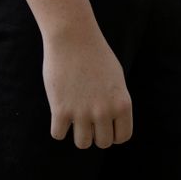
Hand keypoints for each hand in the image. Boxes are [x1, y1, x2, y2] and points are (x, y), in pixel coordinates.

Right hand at [43, 25, 132, 148]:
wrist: (73, 36)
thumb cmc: (95, 54)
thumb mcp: (116, 78)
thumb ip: (116, 103)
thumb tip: (111, 127)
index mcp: (122, 103)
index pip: (122, 137)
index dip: (112, 132)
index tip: (104, 122)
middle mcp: (104, 111)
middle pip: (101, 143)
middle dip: (95, 132)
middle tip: (87, 115)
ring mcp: (83, 112)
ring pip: (82, 143)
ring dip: (77, 132)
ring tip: (74, 115)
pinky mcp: (61, 110)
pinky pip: (58, 135)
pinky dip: (58, 127)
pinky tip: (59, 111)